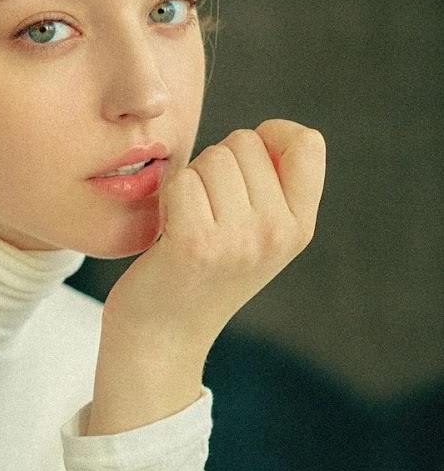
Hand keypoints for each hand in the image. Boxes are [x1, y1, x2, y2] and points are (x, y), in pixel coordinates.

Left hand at [87, 120, 325, 433]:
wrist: (162, 337)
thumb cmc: (199, 271)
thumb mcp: (255, 233)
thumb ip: (270, 187)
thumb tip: (266, 134)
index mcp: (299, 226)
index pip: (308, 141)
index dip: (270, 135)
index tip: (243, 164)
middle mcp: (278, 232)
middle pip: (244, 141)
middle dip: (216, 163)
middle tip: (206, 210)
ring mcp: (240, 240)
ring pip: (211, 157)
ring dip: (191, 180)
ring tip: (188, 220)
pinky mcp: (197, 244)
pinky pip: (182, 181)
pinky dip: (168, 197)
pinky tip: (169, 230)